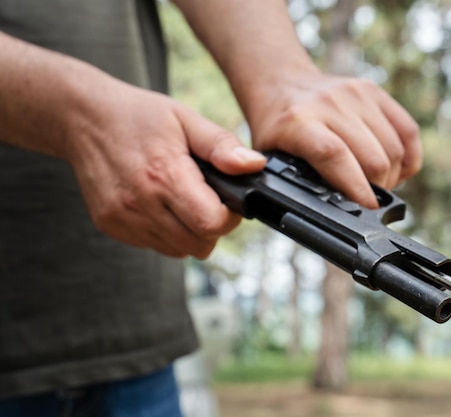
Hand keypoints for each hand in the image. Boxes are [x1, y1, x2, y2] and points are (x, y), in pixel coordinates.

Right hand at [66, 79, 265, 257]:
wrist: (82, 118)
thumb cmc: (138, 116)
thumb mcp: (186, 119)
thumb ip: (222, 145)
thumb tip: (254, 166)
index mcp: (164, 175)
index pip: (211, 224)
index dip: (229, 216)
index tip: (227, 200)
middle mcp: (141, 203)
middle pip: (199, 244)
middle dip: (213, 226)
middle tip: (209, 200)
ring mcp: (122, 218)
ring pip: (179, 250)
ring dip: (191, 232)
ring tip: (184, 200)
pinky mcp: (111, 226)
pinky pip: (155, 246)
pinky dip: (168, 233)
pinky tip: (162, 205)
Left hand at [247, 73, 421, 207]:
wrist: (282, 83)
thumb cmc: (275, 129)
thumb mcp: (267, 156)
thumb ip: (282, 182)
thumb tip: (314, 213)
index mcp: (297, 122)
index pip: (335, 156)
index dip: (356, 188)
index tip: (366, 210)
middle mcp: (329, 103)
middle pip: (373, 158)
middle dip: (376, 190)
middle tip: (366, 200)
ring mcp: (355, 94)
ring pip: (394, 149)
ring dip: (392, 176)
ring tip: (377, 185)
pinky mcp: (373, 91)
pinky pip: (407, 130)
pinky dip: (408, 157)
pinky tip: (396, 170)